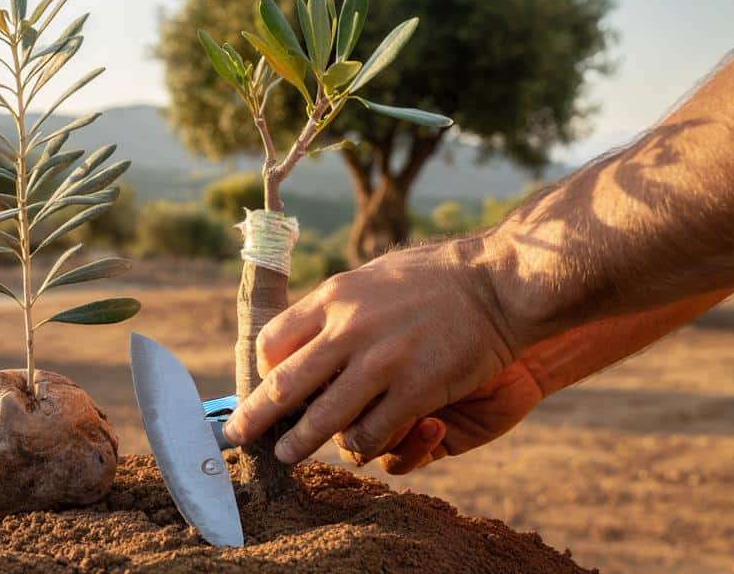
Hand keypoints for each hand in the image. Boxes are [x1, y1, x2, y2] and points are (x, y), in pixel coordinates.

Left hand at [222, 237, 521, 464]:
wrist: (497, 282)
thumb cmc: (434, 278)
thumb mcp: (370, 276)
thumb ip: (338, 306)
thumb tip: (309, 330)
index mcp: (333, 298)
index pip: (273, 341)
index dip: (264, 369)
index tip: (268, 383)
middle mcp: (348, 330)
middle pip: (284, 385)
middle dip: (255, 417)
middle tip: (236, 437)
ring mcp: (381, 363)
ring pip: (322, 419)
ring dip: (299, 444)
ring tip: (286, 456)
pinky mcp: (415, 391)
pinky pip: (372, 432)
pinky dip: (360, 444)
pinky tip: (357, 445)